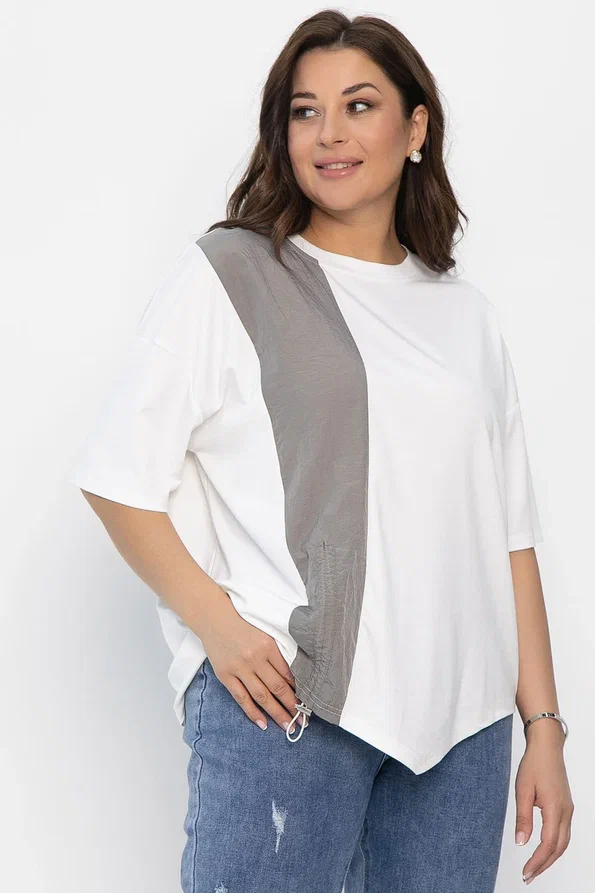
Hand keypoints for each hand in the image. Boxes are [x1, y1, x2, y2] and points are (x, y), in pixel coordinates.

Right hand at [197, 588, 305, 732]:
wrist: (213, 619)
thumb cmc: (242, 625)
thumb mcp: (264, 634)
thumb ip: (277, 654)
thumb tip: (292, 678)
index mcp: (268, 646)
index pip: (288, 674)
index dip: (299, 690)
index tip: (307, 703)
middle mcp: (254, 658)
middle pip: (278, 687)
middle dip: (292, 706)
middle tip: (304, 721)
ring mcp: (239, 668)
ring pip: (262, 696)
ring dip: (277, 713)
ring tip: (289, 726)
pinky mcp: (225, 676)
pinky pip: (241, 698)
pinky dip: (252, 712)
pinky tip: (263, 723)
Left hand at [514, 721, 573, 883]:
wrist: (547, 747)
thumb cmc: (534, 764)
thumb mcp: (522, 789)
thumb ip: (522, 817)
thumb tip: (521, 843)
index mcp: (554, 808)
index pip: (548, 844)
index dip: (537, 861)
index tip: (526, 872)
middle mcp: (565, 812)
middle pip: (559, 848)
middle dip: (544, 865)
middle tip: (529, 877)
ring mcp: (568, 810)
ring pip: (563, 842)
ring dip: (550, 857)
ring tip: (535, 868)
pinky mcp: (566, 807)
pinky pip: (563, 833)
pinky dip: (555, 846)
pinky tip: (544, 850)